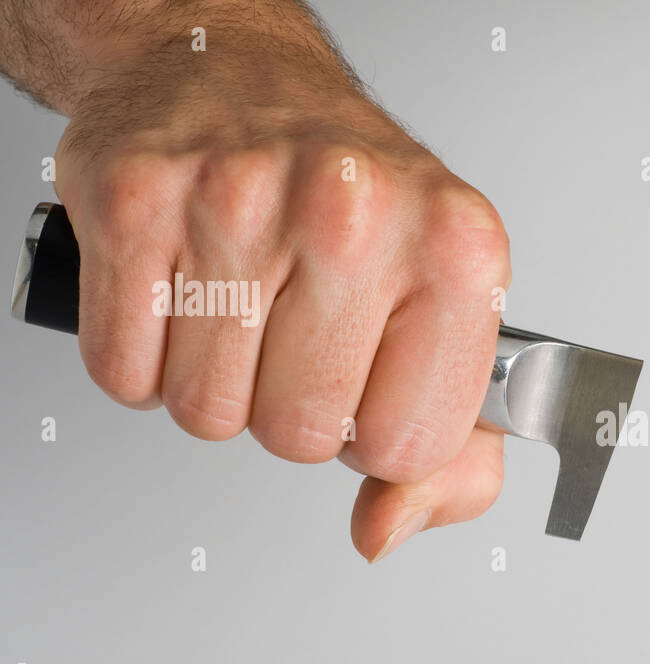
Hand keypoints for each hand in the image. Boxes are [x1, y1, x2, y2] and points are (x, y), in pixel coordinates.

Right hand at [45, 9, 509, 559]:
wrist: (245, 77)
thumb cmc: (354, 205)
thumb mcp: (447, 320)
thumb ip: (452, 455)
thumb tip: (383, 531)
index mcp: (457, 254)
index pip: (409, 446)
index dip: (378, 434)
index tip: (372, 379)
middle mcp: (355, 214)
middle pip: (299, 437)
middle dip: (293, 410)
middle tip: (298, 333)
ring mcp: (238, 199)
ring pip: (206, 415)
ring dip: (219, 383)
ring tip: (243, 303)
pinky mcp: (136, 199)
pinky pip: (124, 376)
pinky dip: (147, 357)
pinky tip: (185, 291)